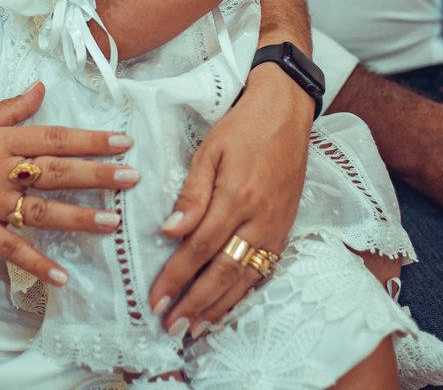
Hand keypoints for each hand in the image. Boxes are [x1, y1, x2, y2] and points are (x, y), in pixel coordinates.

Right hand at [0, 82, 138, 284]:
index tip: (122, 142)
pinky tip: (63, 277)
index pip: (54, 137)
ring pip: (40, 212)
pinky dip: (36, 264)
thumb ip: (9, 109)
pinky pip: (10, 250)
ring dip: (79, 219)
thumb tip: (41, 88)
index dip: (90, 140)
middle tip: (132, 179)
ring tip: (112, 224)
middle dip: (97, 176)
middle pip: (56, 172)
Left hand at [148, 65, 313, 337]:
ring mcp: (275, 227)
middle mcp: (259, 219)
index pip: (199, 248)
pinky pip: (263, 269)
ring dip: (218, 306)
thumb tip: (171, 230)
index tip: (155, 299)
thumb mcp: (209, 150)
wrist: (287, 114)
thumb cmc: (243, 127)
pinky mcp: (285, 229)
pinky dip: (243, 293)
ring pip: (245, 278)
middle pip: (223, 272)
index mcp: (236, 197)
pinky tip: (225, 306)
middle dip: (194, 303)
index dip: (176, 277)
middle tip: (170, 326)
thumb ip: (192, 193)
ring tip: (194, 328)